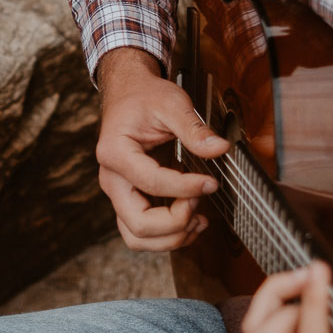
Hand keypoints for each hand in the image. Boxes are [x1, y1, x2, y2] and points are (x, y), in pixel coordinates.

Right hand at [94, 48, 229, 250]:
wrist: (129, 94)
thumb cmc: (145, 97)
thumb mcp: (171, 104)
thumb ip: (194, 129)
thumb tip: (220, 149)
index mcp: (115, 152)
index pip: (151, 182)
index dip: (186, 188)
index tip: (211, 182)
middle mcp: (111, 179)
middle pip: (138, 224)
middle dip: (176, 222)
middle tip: (200, 200)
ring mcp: (118, 193)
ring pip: (137, 237)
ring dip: (171, 237)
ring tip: (199, 219)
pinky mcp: (129, 200)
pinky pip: (142, 233)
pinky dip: (167, 236)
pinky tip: (191, 220)